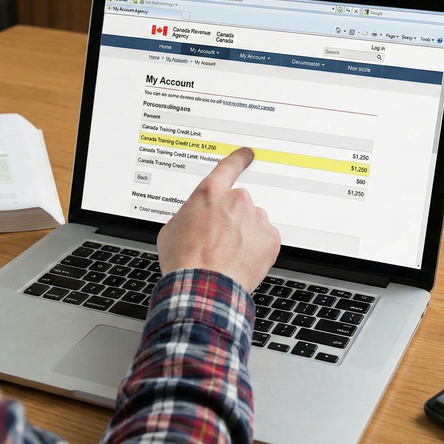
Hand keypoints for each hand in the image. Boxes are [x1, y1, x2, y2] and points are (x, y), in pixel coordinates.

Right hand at [157, 147, 280, 293]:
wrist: (202, 288)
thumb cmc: (184, 261)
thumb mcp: (172, 229)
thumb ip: (188, 214)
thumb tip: (194, 218)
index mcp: (210, 193)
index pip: (228, 167)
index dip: (238, 159)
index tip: (247, 154)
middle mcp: (236, 200)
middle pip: (238, 204)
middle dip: (231, 219)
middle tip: (217, 241)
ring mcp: (256, 218)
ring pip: (252, 222)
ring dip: (244, 234)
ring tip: (227, 255)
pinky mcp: (270, 238)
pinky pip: (264, 239)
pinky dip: (256, 248)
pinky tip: (240, 260)